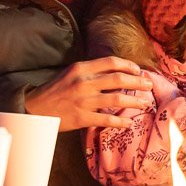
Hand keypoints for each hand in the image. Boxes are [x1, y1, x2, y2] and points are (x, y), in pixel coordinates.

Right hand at [24, 56, 152, 130]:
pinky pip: (107, 119)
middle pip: (118, 79)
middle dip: (138, 81)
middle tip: (149, 85)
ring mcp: (83, 101)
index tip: (138, 70)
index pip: (111, 62)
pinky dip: (120, 121)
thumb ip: (90, 72)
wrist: (36, 109)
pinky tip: (129, 123)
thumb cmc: (55, 90)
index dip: (129, 65)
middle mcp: (84, 82)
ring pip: (117, 99)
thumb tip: (116, 73)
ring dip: (134, 101)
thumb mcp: (71, 73)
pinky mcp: (82, 118)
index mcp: (81, 68)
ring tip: (145, 103)